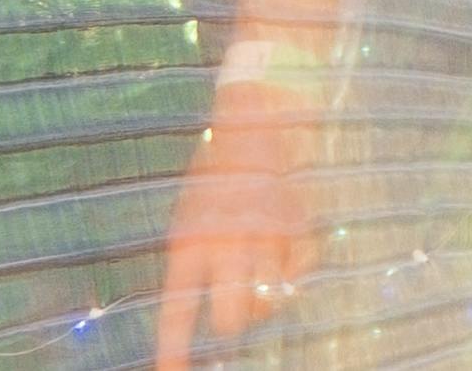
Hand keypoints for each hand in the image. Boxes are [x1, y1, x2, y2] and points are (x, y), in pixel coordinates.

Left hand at [150, 74, 323, 369]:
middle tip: (233, 301)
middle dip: (232, 319)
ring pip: (267, 303)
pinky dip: (290, 272)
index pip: (178, 310)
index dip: (173, 350)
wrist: (258, 123)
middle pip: (229, 320)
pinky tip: (282, 248)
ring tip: (258, 267)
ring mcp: (264, 241)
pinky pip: (296, 278)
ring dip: (263, 295)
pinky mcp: (297, 232)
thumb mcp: (191, 215)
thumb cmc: (218, 174)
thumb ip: (197, 259)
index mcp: (188, 242)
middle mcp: (225, 246)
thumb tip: (209, 309)